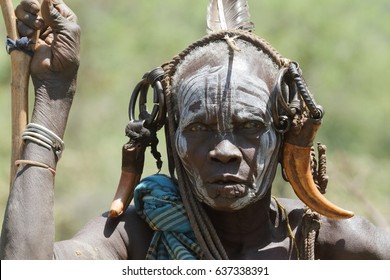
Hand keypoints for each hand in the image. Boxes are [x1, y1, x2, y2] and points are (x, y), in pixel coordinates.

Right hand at [15, 0, 79, 135]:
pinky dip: (22, 28)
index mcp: (64, 18)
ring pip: (23, 11)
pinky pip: (17, 24)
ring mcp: (36, 28)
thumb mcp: (68, 33)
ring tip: (36, 30)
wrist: (53, 76)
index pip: (51, 0)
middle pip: (33, 1)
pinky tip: (30, 38)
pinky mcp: (25, 36)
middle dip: (31, 4)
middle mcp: (49, 21)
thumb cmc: (66, 56)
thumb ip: (57, 14)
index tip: (41, 4)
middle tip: (35, 11)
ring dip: (27, 19)